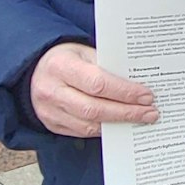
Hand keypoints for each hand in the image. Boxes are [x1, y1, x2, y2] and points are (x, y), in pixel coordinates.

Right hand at [30, 43, 157, 136]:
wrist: (33, 70)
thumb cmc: (65, 58)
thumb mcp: (83, 52)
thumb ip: (107, 66)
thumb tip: (138, 82)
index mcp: (61, 66)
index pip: (98, 83)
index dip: (124, 92)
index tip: (146, 96)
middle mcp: (52, 91)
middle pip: (94, 108)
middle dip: (126, 112)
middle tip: (150, 113)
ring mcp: (49, 111)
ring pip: (89, 125)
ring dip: (118, 124)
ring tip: (140, 120)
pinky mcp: (51, 125)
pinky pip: (82, 132)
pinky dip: (104, 130)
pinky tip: (120, 125)